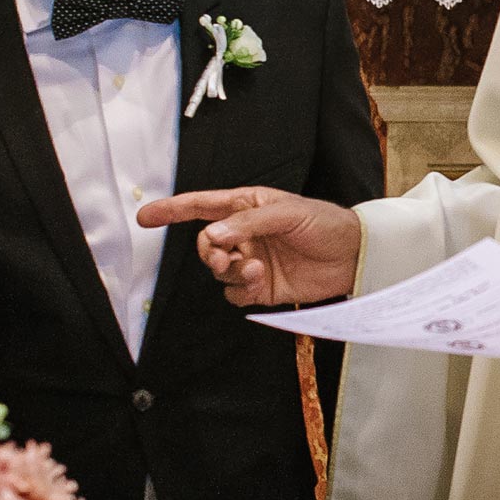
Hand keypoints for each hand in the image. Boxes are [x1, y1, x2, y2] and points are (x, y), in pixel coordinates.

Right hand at [138, 187, 363, 306]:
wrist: (354, 255)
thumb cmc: (325, 222)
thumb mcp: (287, 212)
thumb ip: (247, 222)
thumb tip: (214, 235)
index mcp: (247, 207)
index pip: (202, 207)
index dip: (172, 210)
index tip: (145, 216)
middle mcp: (245, 234)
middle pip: (206, 245)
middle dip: (210, 252)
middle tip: (227, 256)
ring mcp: (252, 261)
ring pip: (218, 271)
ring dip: (229, 271)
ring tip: (255, 269)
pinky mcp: (262, 287)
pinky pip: (234, 292)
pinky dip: (240, 290)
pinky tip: (259, 282)